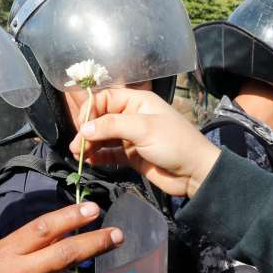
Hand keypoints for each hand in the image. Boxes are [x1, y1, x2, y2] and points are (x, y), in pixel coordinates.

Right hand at [68, 87, 221, 199]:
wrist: (195, 173)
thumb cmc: (174, 143)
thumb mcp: (143, 129)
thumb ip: (112, 126)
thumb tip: (84, 128)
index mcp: (138, 102)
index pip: (106, 98)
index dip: (91, 110)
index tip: (81, 126)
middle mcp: (133, 116)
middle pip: (101, 118)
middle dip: (87, 131)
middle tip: (77, 147)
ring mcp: (132, 137)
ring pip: (104, 137)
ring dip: (90, 145)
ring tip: (79, 155)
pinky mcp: (132, 155)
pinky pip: (110, 153)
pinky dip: (99, 156)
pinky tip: (89, 162)